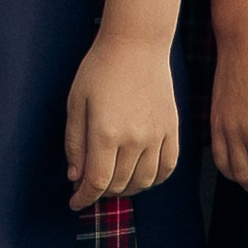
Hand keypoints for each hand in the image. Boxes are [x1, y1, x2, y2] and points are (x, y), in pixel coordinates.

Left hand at [65, 31, 181, 209]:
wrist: (137, 43)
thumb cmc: (100, 68)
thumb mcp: (76, 102)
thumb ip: (74, 143)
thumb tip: (75, 177)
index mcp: (106, 132)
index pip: (96, 181)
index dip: (84, 198)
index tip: (75, 203)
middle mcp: (134, 139)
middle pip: (119, 184)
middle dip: (100, 192)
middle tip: (89, 185)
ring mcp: (157, 135)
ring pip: (144, 181)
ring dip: (126, 189)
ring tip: (113, 182)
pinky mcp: (172, 129)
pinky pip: (167, 167)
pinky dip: (154, 179)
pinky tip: (140, 176)